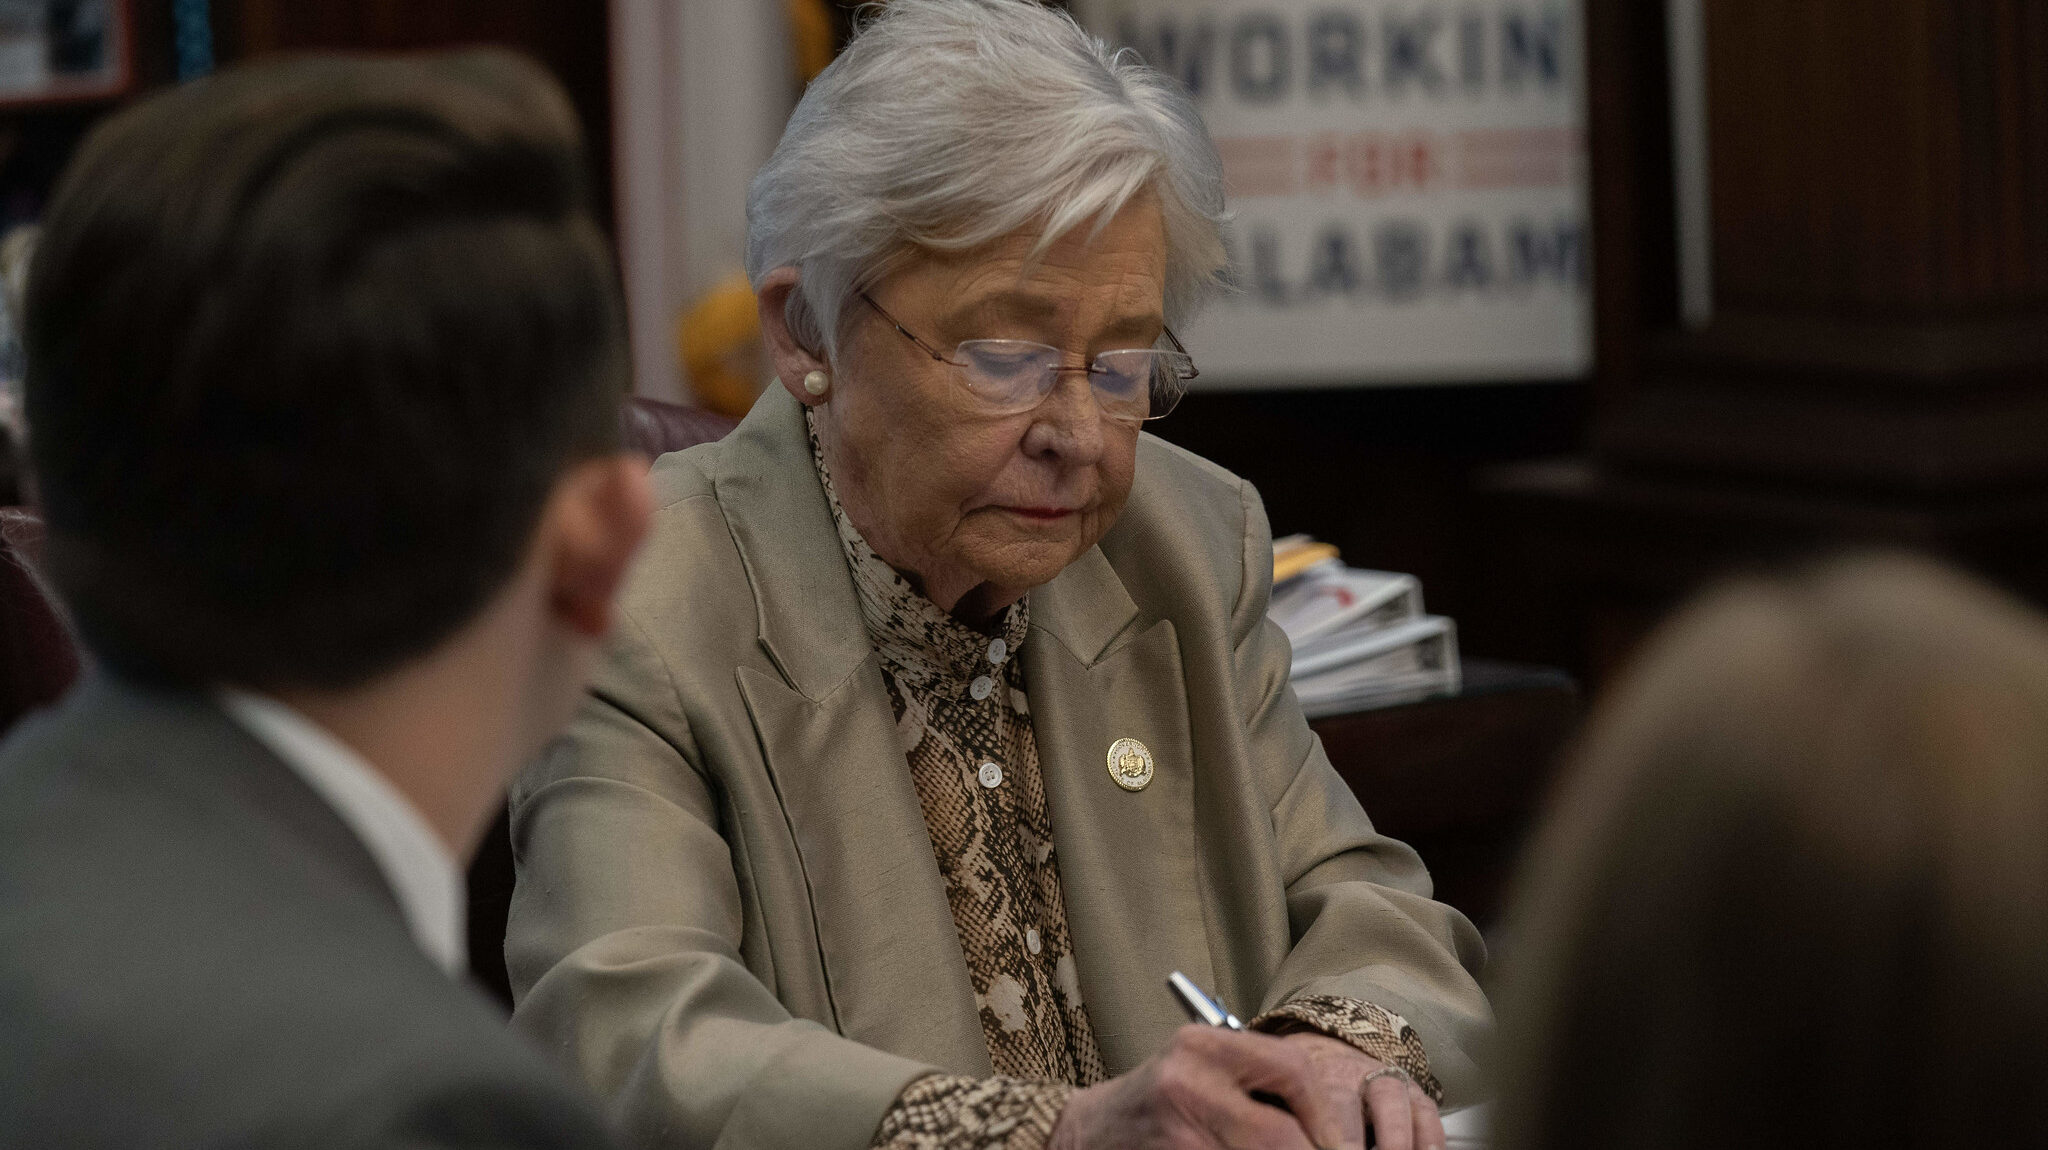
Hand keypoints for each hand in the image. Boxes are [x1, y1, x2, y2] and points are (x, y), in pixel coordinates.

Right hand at [1048, 1024, 1435, 1149]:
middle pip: (1283, 1135)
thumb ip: (1258, 1088)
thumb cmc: (1158, 1105)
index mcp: (1204, 1046)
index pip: (1294, 1071)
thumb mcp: (1202, 1074)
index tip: (1338, 1145)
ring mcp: (1177, 1131)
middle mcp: (1188, 1081)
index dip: (1325, 1117)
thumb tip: (1330, 1136)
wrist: (1087, 1133)